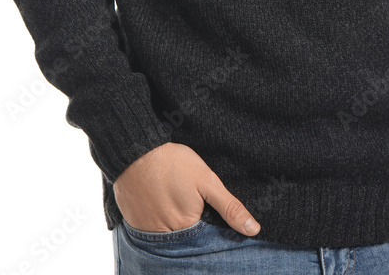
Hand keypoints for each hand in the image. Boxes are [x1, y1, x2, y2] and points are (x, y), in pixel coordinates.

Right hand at [113, 142, 259, 236]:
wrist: (135, 151)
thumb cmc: (172, 163)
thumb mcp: (207, 181)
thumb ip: (230, 207)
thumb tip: (253, 230)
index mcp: (187, 228)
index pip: (205, 238)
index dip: (209, 223)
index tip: (205, 208)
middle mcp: (166, 237)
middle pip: (186, 238)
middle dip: (191, 224)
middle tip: (185, 199)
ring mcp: (147, 233)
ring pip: (168, 235)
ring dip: (173, 224)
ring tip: (173, 200)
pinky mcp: (135, 225)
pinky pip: (150, 231)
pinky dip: (156, 220)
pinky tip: (159, 202)